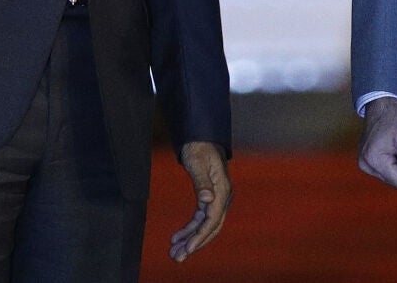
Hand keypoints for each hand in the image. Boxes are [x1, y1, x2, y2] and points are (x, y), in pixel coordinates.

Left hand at [169, 141, 230, 261]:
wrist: (201, 139)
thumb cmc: (199, 148)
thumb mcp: (197, 162)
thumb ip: (202, 181)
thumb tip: (207, 200)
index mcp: (222, 191)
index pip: (212, 220)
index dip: (200, 236)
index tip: (188, 248)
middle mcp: (222, 199)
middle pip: (210, 228)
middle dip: (194, 245)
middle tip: (176, 257)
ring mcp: (217, 201)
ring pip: (205, 227)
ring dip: (190, 241)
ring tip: (174, 253)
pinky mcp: (209, 201)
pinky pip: (200, 220)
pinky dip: (189, 230)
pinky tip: (176, 238)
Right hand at [357, 96, 396, 187]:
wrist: (382, 103)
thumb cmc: (395, 117)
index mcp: (373, 159)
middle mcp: (365, 164)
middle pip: (393, 180)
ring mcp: (363, 163)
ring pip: (388, 176)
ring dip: (395, 164)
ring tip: (395, 145)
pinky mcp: (364, 160)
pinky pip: (383, 170)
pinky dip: (389, 161)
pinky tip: (389, 147)